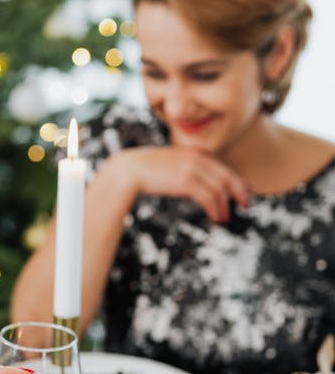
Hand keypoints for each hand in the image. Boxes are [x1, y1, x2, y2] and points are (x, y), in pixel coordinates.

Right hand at [106, 146, 250, 223]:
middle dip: (240, 191)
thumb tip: (189, 182)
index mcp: (193, 154)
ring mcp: (192, 169)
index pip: (222, 167)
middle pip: (227, 176)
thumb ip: (181, 169)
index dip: (237, 179)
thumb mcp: (167, 166)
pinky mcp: (186, 181)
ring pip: (219, 190)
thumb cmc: (143, 171)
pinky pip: (208, 197)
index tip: (246, 189)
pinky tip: (216, 218)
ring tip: (224, 219)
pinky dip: (216, 209)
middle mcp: (196, 159)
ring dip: (225, 206)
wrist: (127, 170)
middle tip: (246, 204)